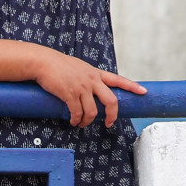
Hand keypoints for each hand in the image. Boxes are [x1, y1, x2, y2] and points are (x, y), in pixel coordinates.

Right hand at [30, 47, 145, 127]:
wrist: (42, 62)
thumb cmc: (56, 65)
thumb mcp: (78, 67)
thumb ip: (86, 77)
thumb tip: (87, 92)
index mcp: (95, 73)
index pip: (118, 79)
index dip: (132, 86)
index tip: (143, 92)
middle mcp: (91, 80)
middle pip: (111, 100)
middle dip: (112, 115)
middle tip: (108, 123)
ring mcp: (81, 87)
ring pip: (92, 111)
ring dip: (88, 121)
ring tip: (82, 124)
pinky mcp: (69, 94)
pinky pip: (77, 113)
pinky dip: (76, 120)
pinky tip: (73, 121)